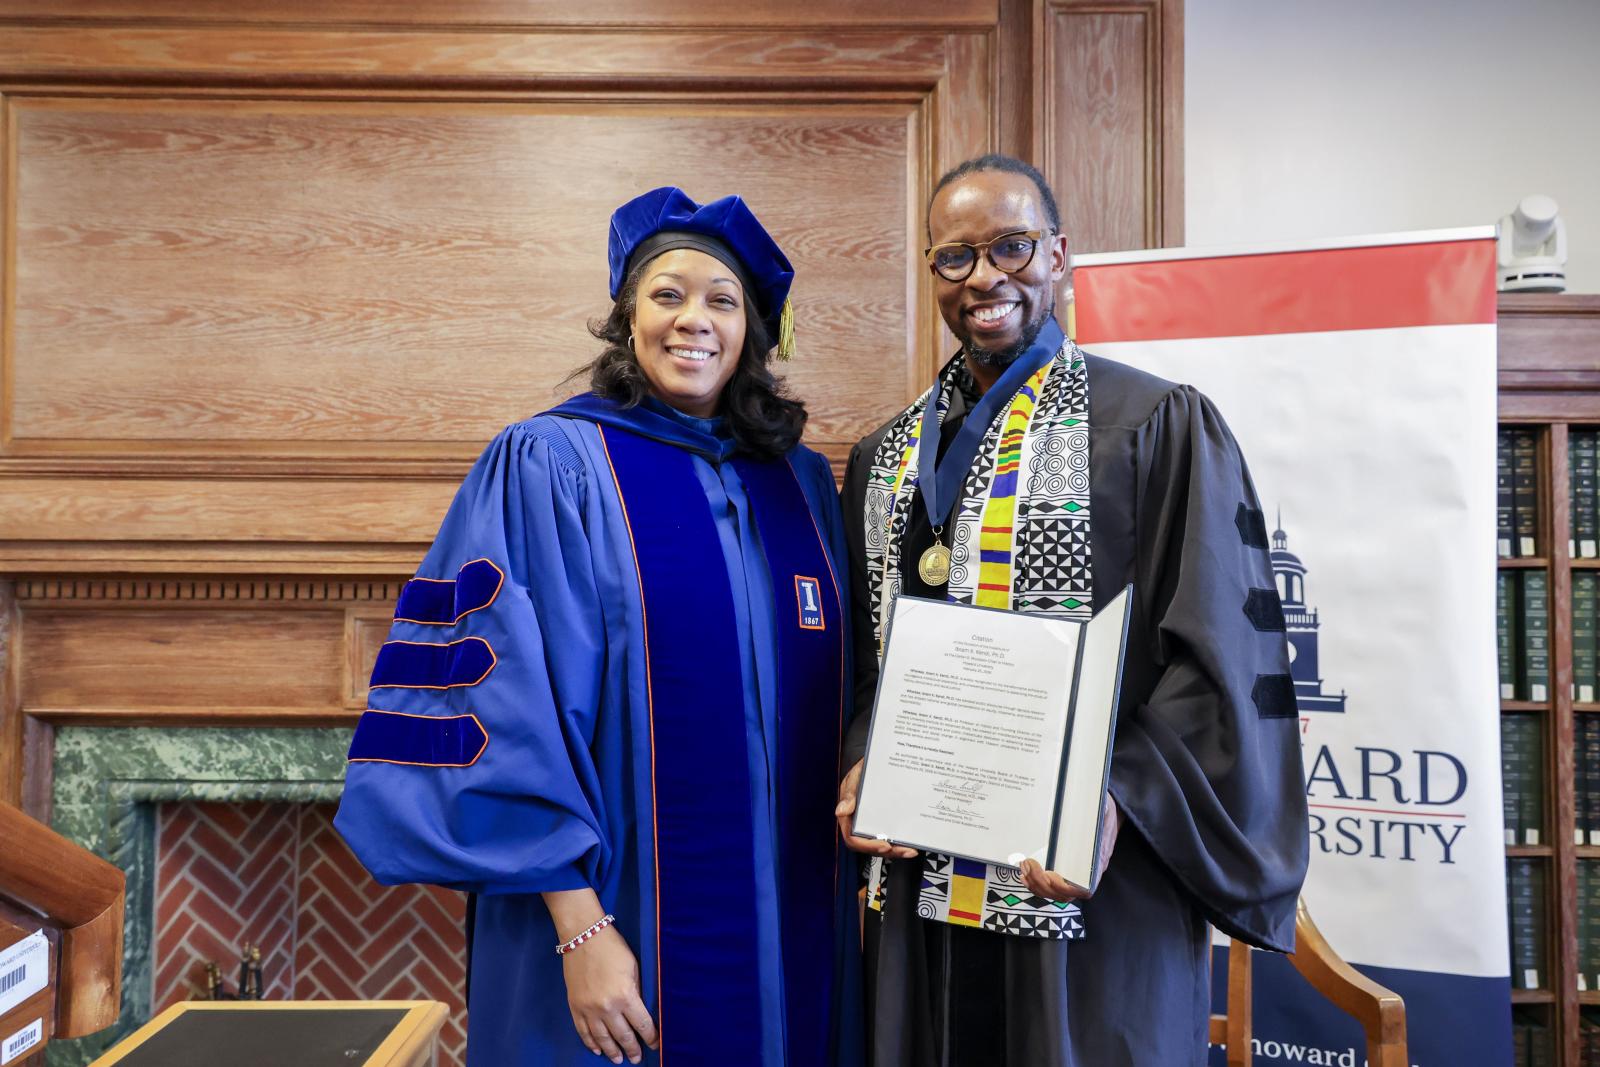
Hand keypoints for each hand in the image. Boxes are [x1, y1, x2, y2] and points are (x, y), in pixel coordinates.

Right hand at [559, 924, 657, 1063]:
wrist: (583, 935)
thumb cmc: (612, 947)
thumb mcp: (633, 967)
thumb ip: (637, 991)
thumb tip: (642, 1010)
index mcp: (625, 995)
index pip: (642, 1024)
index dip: (650, 1037)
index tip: (655, 1044)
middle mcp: (607, 1007)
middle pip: (623, 1036)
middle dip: (632, 1049)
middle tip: (637, 1058)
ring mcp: (588, 1009)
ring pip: (602, 1039)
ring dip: (612, 1051)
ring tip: (619, 1059)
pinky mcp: (575, 1006)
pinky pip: (583, 1031)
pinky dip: (590, 1043)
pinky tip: (597, 1049)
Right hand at [836, 760, 917, 858]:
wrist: (879, 763)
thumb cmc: (864, 770)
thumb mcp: (855, 778)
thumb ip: (849, 794)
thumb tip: (840, 811)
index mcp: (849, 816)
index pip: (852, 838)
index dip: (867, 845)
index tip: (884, 845)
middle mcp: (859, 824)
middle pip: (869, 846)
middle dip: (887, 851)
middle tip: (903, 850)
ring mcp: (872, 824)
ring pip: (881, 845)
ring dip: (896, 851)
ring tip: (910, 850)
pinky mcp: (884, 822)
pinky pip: (890, 837)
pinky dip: (900, 843)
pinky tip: (911, 843)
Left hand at [1019, 792, 1118, 901]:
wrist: (1106, 812)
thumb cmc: (1103, 810)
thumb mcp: (1102, 806)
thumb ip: (1096, 811)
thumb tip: (1088, 807)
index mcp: (1098, 860)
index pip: (1085, 887)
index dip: (1065, 887)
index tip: (1050, 875)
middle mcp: (1088, 872)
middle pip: (1064, 893)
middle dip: (1043, 885)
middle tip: (1028, 866)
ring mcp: (1076, 872)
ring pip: (1055, 892)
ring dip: (1036, 885)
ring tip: (1024, 868)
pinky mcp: (1065, 868)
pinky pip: (1051, 885)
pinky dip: (1036, 883)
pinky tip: (1025, 872)